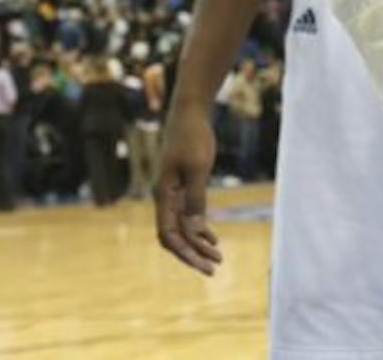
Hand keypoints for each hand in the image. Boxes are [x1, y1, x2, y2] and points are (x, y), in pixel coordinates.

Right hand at [153, 105, 222, 274]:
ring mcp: (174, 192)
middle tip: (214, 269)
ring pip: (183, 228)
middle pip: (175, 236)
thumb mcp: (198, 168)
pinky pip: (189, 216)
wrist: (191, 113)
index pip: (169, 235)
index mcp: (164, 194)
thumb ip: (195, 198)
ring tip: (219, 258)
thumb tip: (195, 228)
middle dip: (192, 254)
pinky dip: (199, 229)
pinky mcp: (184, 186)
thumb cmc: (193, 137)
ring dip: (198, 244)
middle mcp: (166, 197)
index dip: (185, 253)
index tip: (204, 265)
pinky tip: (213, 239)